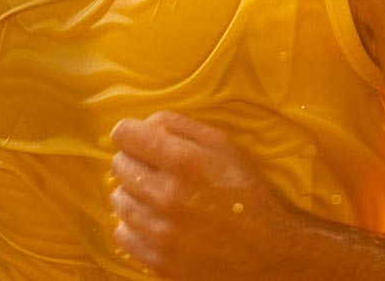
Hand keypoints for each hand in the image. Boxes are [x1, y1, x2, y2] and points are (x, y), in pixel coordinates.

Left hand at [108, 111, 306, 278]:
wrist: (267, 253)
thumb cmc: (246, 193)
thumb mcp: (223, 147)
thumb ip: (180, 127)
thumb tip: (144, 123)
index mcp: (184, 162)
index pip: (124, 134)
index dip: (130, 133)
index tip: (138, 140)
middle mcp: (167, 196)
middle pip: (118, 164)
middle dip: (133, 161)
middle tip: (154, 170)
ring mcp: (159, 231)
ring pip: (117, 199)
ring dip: (132, 193)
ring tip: (156, 197)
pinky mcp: (157, 260)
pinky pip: (121, 232)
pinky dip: (133, 225)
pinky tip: (155, 222)